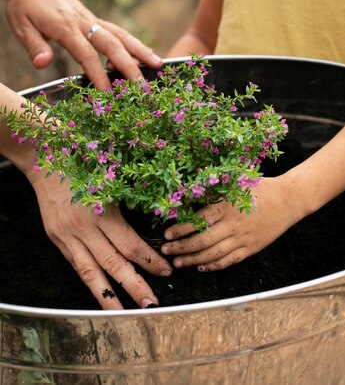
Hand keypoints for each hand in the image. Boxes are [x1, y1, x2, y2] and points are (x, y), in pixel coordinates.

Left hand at [5, 0, 161, 88]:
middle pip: (113, 45)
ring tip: (159, 64)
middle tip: (142, 86)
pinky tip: (144, 54)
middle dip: (130, 66)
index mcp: (66, 26)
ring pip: (121, 35)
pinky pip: (117, 31)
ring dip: (141, 50)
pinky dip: (133, 43)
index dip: (99, 75)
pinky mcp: (94, 19)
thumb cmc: (24, 4)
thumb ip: (34, 46)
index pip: (87, 54)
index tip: (108, 94)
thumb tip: (42, 64)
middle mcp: (84, 22)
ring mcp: (92, 19)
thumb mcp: (20, 26)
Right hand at [30, 170, 172, 309]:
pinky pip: (75, 265)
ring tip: (122, 313)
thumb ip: (125, 208)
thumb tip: (148, 230)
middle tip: (151, 302)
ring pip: (89, 272)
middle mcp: (83, 228)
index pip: (129, 244)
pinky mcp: (56, 240)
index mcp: (101, 211)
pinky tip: (100, 292)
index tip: (165, 270)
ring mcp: (67, 236)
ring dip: (108, 295)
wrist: (47, 163)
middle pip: (112, 263)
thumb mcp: (110, 182)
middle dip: (133, 285)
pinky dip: (89, 280)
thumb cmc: (84, 165)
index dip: (148, 260)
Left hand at [161, 177, 299, 270]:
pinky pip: (229, 261)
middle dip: (181, 247)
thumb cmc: (261, 187)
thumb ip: (216, 189)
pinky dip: (214, 266)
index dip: (181, 229)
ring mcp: (243, 239)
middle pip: (202, 241)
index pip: (198, 220)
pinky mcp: (251, 248)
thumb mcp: (237, 182)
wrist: (289, 199)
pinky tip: (202, 267)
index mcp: (228, 205)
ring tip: (179, 262)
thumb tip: (191, 192)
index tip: (167, 233)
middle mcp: (233, 224)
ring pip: (213, 254)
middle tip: (166, 251)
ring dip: (193, 260)